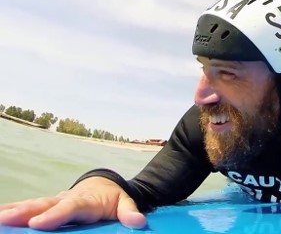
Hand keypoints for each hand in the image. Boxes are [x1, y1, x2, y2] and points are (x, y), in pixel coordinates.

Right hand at [0, 177, 145, 229]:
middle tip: (5, 218)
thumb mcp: (125, 204)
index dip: (55, 215)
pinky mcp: (47, 207)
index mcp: (86, 200)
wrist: (104, 186)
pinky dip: (14, 211)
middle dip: (25, 212)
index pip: (70, 208)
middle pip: (45, 206)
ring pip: (33, 206)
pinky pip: (30, 210)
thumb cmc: (113, 198)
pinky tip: (0, 218)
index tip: (38, 224)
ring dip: (14, 210)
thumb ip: (130, 212)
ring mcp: (55, 203)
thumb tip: (139, 222)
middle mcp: (66, 200)